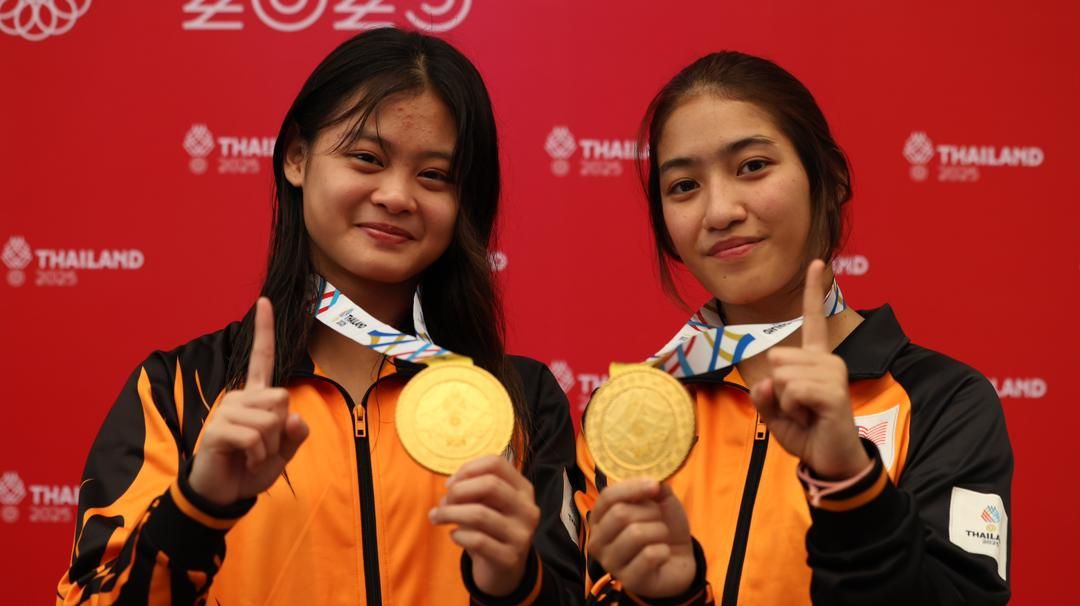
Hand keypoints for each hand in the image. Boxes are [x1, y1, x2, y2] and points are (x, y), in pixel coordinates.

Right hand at [188, 297, 309, 505]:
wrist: (225, 493)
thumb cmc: (252, 467)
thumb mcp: (283, 451)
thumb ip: (295, 433)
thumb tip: (294, 416)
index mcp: (256, 396)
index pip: (262, 358)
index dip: (264, 330)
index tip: (264, 300)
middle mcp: (239, 397)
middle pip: (282, 398)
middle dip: (282, 427)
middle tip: (264, 445)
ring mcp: (226, 411)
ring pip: (270, 420)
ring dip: (269, 445)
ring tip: (252, 454)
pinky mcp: (217, 430)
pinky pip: (254, 437)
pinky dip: (258, 454)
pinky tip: (244, 459)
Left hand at [429, 455, 540, 596]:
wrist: (505, 571)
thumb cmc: (491, 530)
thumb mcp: (488, 505)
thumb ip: (473, 491)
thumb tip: (450, 487)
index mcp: (523, 489)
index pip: (497, 464)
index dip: (468, 469)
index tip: (451, 483)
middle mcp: (527, 509)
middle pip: (490, 484)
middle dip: (459, 490)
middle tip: (443, 501)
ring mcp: (521, 535)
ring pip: (480, 513)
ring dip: (450, 513)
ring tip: (436, 517)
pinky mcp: (509, 558)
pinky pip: (477, 540)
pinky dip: (458, 535)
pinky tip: (454, 535)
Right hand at [588, 479, 695, 597]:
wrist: (678, 560)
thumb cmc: (661, 528)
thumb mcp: (659, 502)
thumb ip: (654, 488)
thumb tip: (654, 481)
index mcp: (600, 518)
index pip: (607, 496)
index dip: (632, 487)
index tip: (655, 486)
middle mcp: (598, 541)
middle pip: (620, 514)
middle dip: (650, 512)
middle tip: (658, 519)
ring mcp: (611, 563)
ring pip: (636, 534)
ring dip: (659, 531)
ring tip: (661, 537)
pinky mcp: (628, 580)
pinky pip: (649, 555)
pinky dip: (663, 551)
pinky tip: (663, 555)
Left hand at [749, 260, 869, 478]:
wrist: (829, 461)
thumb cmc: (805, 433)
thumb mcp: (774, 411)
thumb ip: (764, 393)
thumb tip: (769, 381)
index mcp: (814, 360)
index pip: (812, 319)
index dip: (813, 290)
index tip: (817, 261)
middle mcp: (828, 361)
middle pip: (776, 358)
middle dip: (776, 389)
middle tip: (798, 408)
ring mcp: (834, 375)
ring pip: (783, 376)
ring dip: (785, 402)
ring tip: (805, 413)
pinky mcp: (834, 393)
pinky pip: (793, 391)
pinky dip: (792, 409)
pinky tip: (811, 418)